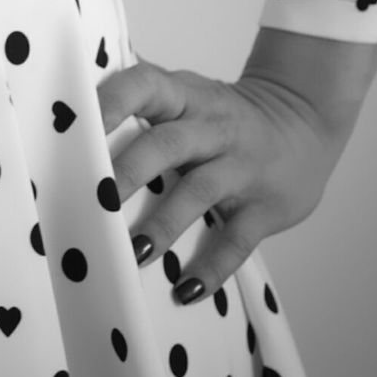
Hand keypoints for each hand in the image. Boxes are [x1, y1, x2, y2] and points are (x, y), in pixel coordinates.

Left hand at [95, 57, 352, 304]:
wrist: (303, 119)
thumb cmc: (221, 112)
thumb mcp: (186, 92)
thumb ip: (141, 96)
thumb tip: (73, 98)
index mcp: (184, 95)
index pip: (144, 87)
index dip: (110, 103)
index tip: (76, 126)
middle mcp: (211, 126)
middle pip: (164, 144)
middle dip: (126, 173)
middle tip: (90, 202)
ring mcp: (240, 166)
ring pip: (198, 192)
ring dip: (163, 224)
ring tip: (131, 253)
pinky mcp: (265, 207)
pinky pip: (238, 240)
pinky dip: (212, 268)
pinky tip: (185, 290)